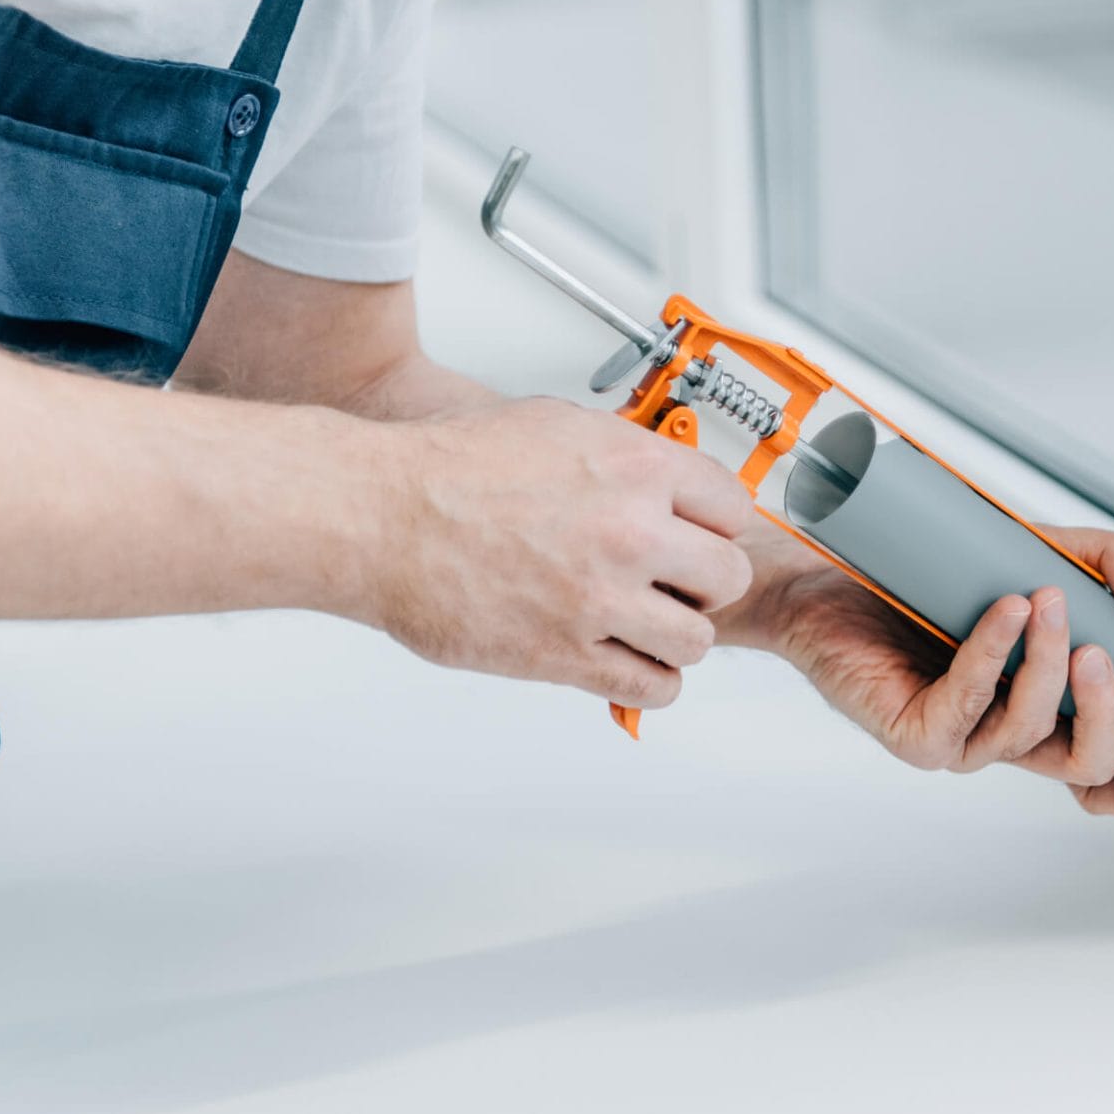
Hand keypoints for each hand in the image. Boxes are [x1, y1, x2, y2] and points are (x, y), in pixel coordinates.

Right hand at [363, 397, 755, 707]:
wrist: (380, 516)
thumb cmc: (448, 468)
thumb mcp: (555, 427)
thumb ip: (622, 457)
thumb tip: (661, 478)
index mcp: (634, 467)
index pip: (733, 508)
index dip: (715, 525)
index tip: (701, 536)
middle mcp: (629, 532)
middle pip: (728, 576)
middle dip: (704, 581)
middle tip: (674, 582)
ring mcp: (601, 598)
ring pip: (697, 640)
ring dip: (675, 635)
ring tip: (644, 624)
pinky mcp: (567, 654)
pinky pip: (652, 686)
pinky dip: (648, 680)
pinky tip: (625, 660)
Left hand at [736, 524, 1113, 814]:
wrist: (831, 570)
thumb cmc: (931, 572)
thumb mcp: (1039, 550)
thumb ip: (1109, 565)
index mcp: (1040, 713)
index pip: (1099, 776)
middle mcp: (1002, 736)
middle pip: (1082, 768)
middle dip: (1106, 715)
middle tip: (1099, 649)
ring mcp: (959, 740)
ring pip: (1028, 730)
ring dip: (1046, 664)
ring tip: (1044, 598)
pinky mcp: (913, 732)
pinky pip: (964, 704)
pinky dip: (992, 655)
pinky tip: (1005, 611)